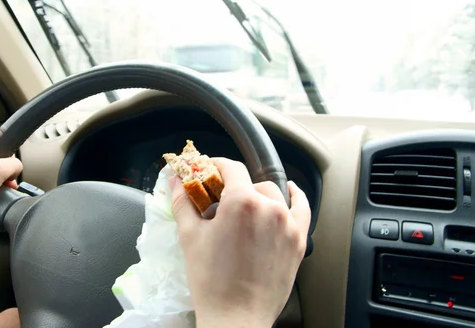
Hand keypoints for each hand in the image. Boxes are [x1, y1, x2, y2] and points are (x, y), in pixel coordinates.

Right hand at [170, 158, 310, 327]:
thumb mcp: (190, 237)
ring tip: (244, 208)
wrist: (236, 317)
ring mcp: (288, 225)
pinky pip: (302, 209)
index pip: (231, 168)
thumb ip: (183, 202)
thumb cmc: (211, 280)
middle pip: (251, 182)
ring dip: (258, 195)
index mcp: (242, 202)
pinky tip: (290, 192)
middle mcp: (269, 208)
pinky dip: (296, 197)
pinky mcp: (298, 241)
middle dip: (234, 186)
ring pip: (274, 195)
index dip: (217, 165)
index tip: (208, 169)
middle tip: (219, 199)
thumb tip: (176, 181)